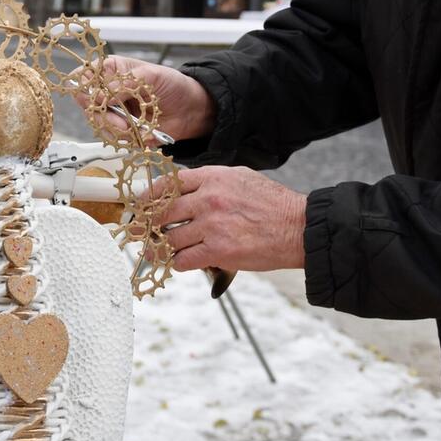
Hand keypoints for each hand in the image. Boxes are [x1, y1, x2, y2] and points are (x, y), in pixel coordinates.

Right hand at [74, 55, 216, 145]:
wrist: (192, 110)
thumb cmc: (174, 85)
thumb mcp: (151, 76)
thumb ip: (125, 84)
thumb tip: (102, 95)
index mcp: (112, 71)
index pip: (84, 76)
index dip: (82, 87)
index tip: (93, 97)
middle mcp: (109, 92)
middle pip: (87, 105)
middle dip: (102, 116)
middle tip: (120, 121)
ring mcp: (115, 112)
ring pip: (99, 124)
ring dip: (114, 130)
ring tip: (133, 128)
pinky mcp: (123, 129)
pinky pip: (114, 138)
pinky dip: (126, 138)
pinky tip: (140, 133)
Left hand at [156, 166, 306, 272]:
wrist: (298, 227)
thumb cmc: (273, 204)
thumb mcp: (241, 178)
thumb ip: (212, 181)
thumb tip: (187, 188)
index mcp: (213, 178)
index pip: (168, 184)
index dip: (150, 197)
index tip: (142, 206)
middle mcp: (208, 199)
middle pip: (163, 212)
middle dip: (149, 224)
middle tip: (144, 232)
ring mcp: (211, 225)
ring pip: (170, 238)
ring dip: (162, 247)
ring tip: (159, 250)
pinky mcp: (218, 250)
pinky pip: (183, 259)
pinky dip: (178, 263)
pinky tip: (180, 262)